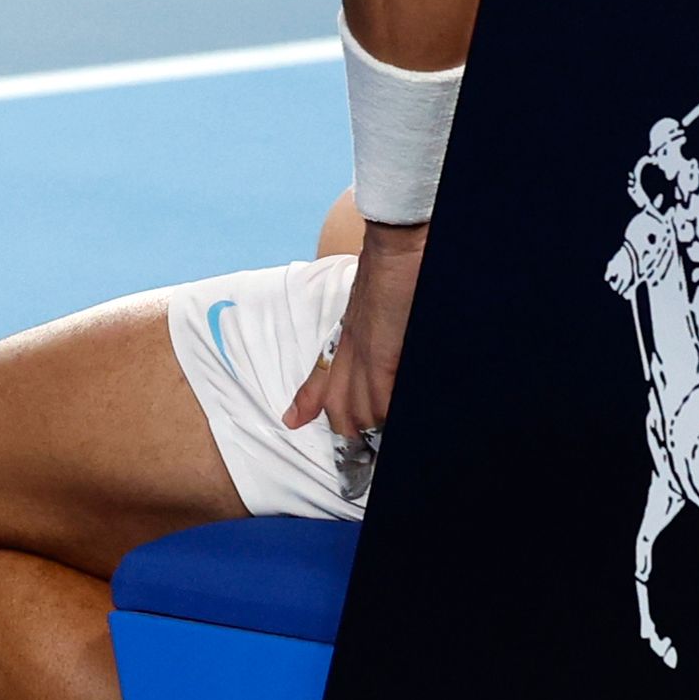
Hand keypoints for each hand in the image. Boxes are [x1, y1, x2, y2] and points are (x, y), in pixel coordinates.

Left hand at [285, 220, 426, 439]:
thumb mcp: (371, 302)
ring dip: (371, 430)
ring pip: (360, 408)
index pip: (323, 379)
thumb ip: (370, 327)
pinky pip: (381, 398)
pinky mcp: (384, 354)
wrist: (396, 242)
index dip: (314, 408)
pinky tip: (394, 426)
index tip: (302, 425)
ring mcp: (366, 353)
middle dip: (351, 433)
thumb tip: (375, 344)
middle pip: (341, 405)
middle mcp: (350, 347)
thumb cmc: (393, 266)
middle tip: (362, 457)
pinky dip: (387, 416)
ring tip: (381, 452)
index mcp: (347, 334)